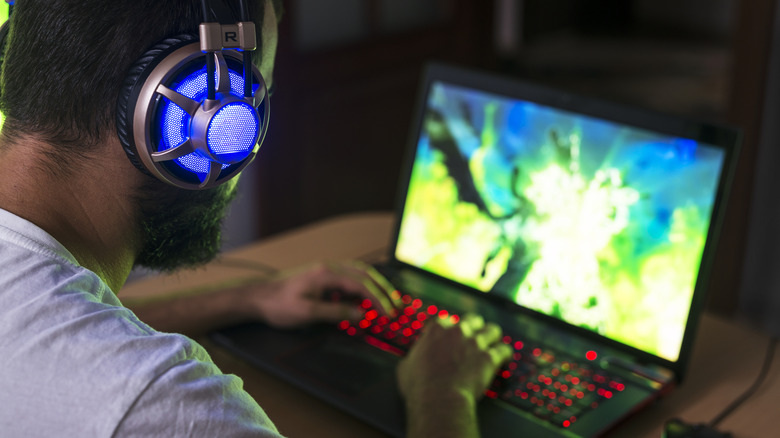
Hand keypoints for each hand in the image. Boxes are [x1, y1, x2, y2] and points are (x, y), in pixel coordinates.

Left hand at [246, 260, 399, 328]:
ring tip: (387, 300)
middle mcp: (329, 268)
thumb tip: (360, 313)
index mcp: (326, 274)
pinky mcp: (322, 276)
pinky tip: (365, 297)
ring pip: (359, 273)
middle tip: (396, 306)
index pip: (361, 285)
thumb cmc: (278, 305)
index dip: (377, 300)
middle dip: (383, 290)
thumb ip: (336, 312)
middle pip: (365, 274)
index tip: (388, 314)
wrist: (258, 297)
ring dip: (375, 286)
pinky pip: (349, 277)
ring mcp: (326, 270)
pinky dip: (362, 285)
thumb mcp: (307, 313)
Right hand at [397, 313, 512, 411]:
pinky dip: (505, 354)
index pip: (446, 319)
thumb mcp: (406, 366)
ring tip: (494, 342)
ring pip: (492, 330)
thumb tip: (412, 360)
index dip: (450, 328)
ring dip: (493, 336)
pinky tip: (505, 357)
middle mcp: (457, 330)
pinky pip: (504, 349)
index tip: (450, 335)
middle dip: (475, 326)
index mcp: (436, 329)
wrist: (438, 399)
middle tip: (475, 336)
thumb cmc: (419, 386)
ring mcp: (475, 343)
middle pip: (473, 319)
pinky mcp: (489, 357)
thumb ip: (413, 356)